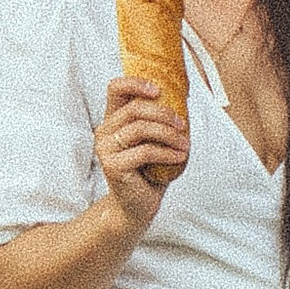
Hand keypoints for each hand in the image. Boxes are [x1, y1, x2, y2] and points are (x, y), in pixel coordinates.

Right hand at [95, 71, 187, 223]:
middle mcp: (105, 131)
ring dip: (169, 134)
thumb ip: (160, 119)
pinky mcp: (113, 166)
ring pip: (140, 128)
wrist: (137, 206)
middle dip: (164, 113)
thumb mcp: (155, 140)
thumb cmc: (149, 171)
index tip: (158, 90)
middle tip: (183, 124)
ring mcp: (106, 149)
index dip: (136, 83)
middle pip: (134, 108)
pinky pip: (145, 151)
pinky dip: (167, 152)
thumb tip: (184, 94)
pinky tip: (179, 156)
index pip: (116, 88)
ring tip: (185, 144)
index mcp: (113, 120)